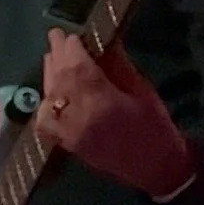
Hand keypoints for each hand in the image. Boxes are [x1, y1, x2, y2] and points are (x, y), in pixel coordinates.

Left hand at [38, 30, 192, 195]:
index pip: (77, 68)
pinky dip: (46, 103)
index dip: (71, 49)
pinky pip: (46, 122)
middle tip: (55, 36)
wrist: (157, 170)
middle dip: (57, 56)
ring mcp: (69, 134)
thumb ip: (118, 65)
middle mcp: (79, 118)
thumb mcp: (142, 90)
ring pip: (49, 99)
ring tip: (52, 58)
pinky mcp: (67, 145)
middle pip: (60, 81)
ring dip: (50, 76)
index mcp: (101, 103)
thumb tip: (103, 41)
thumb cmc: (156, 128)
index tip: (71, 34)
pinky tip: (51, 91)